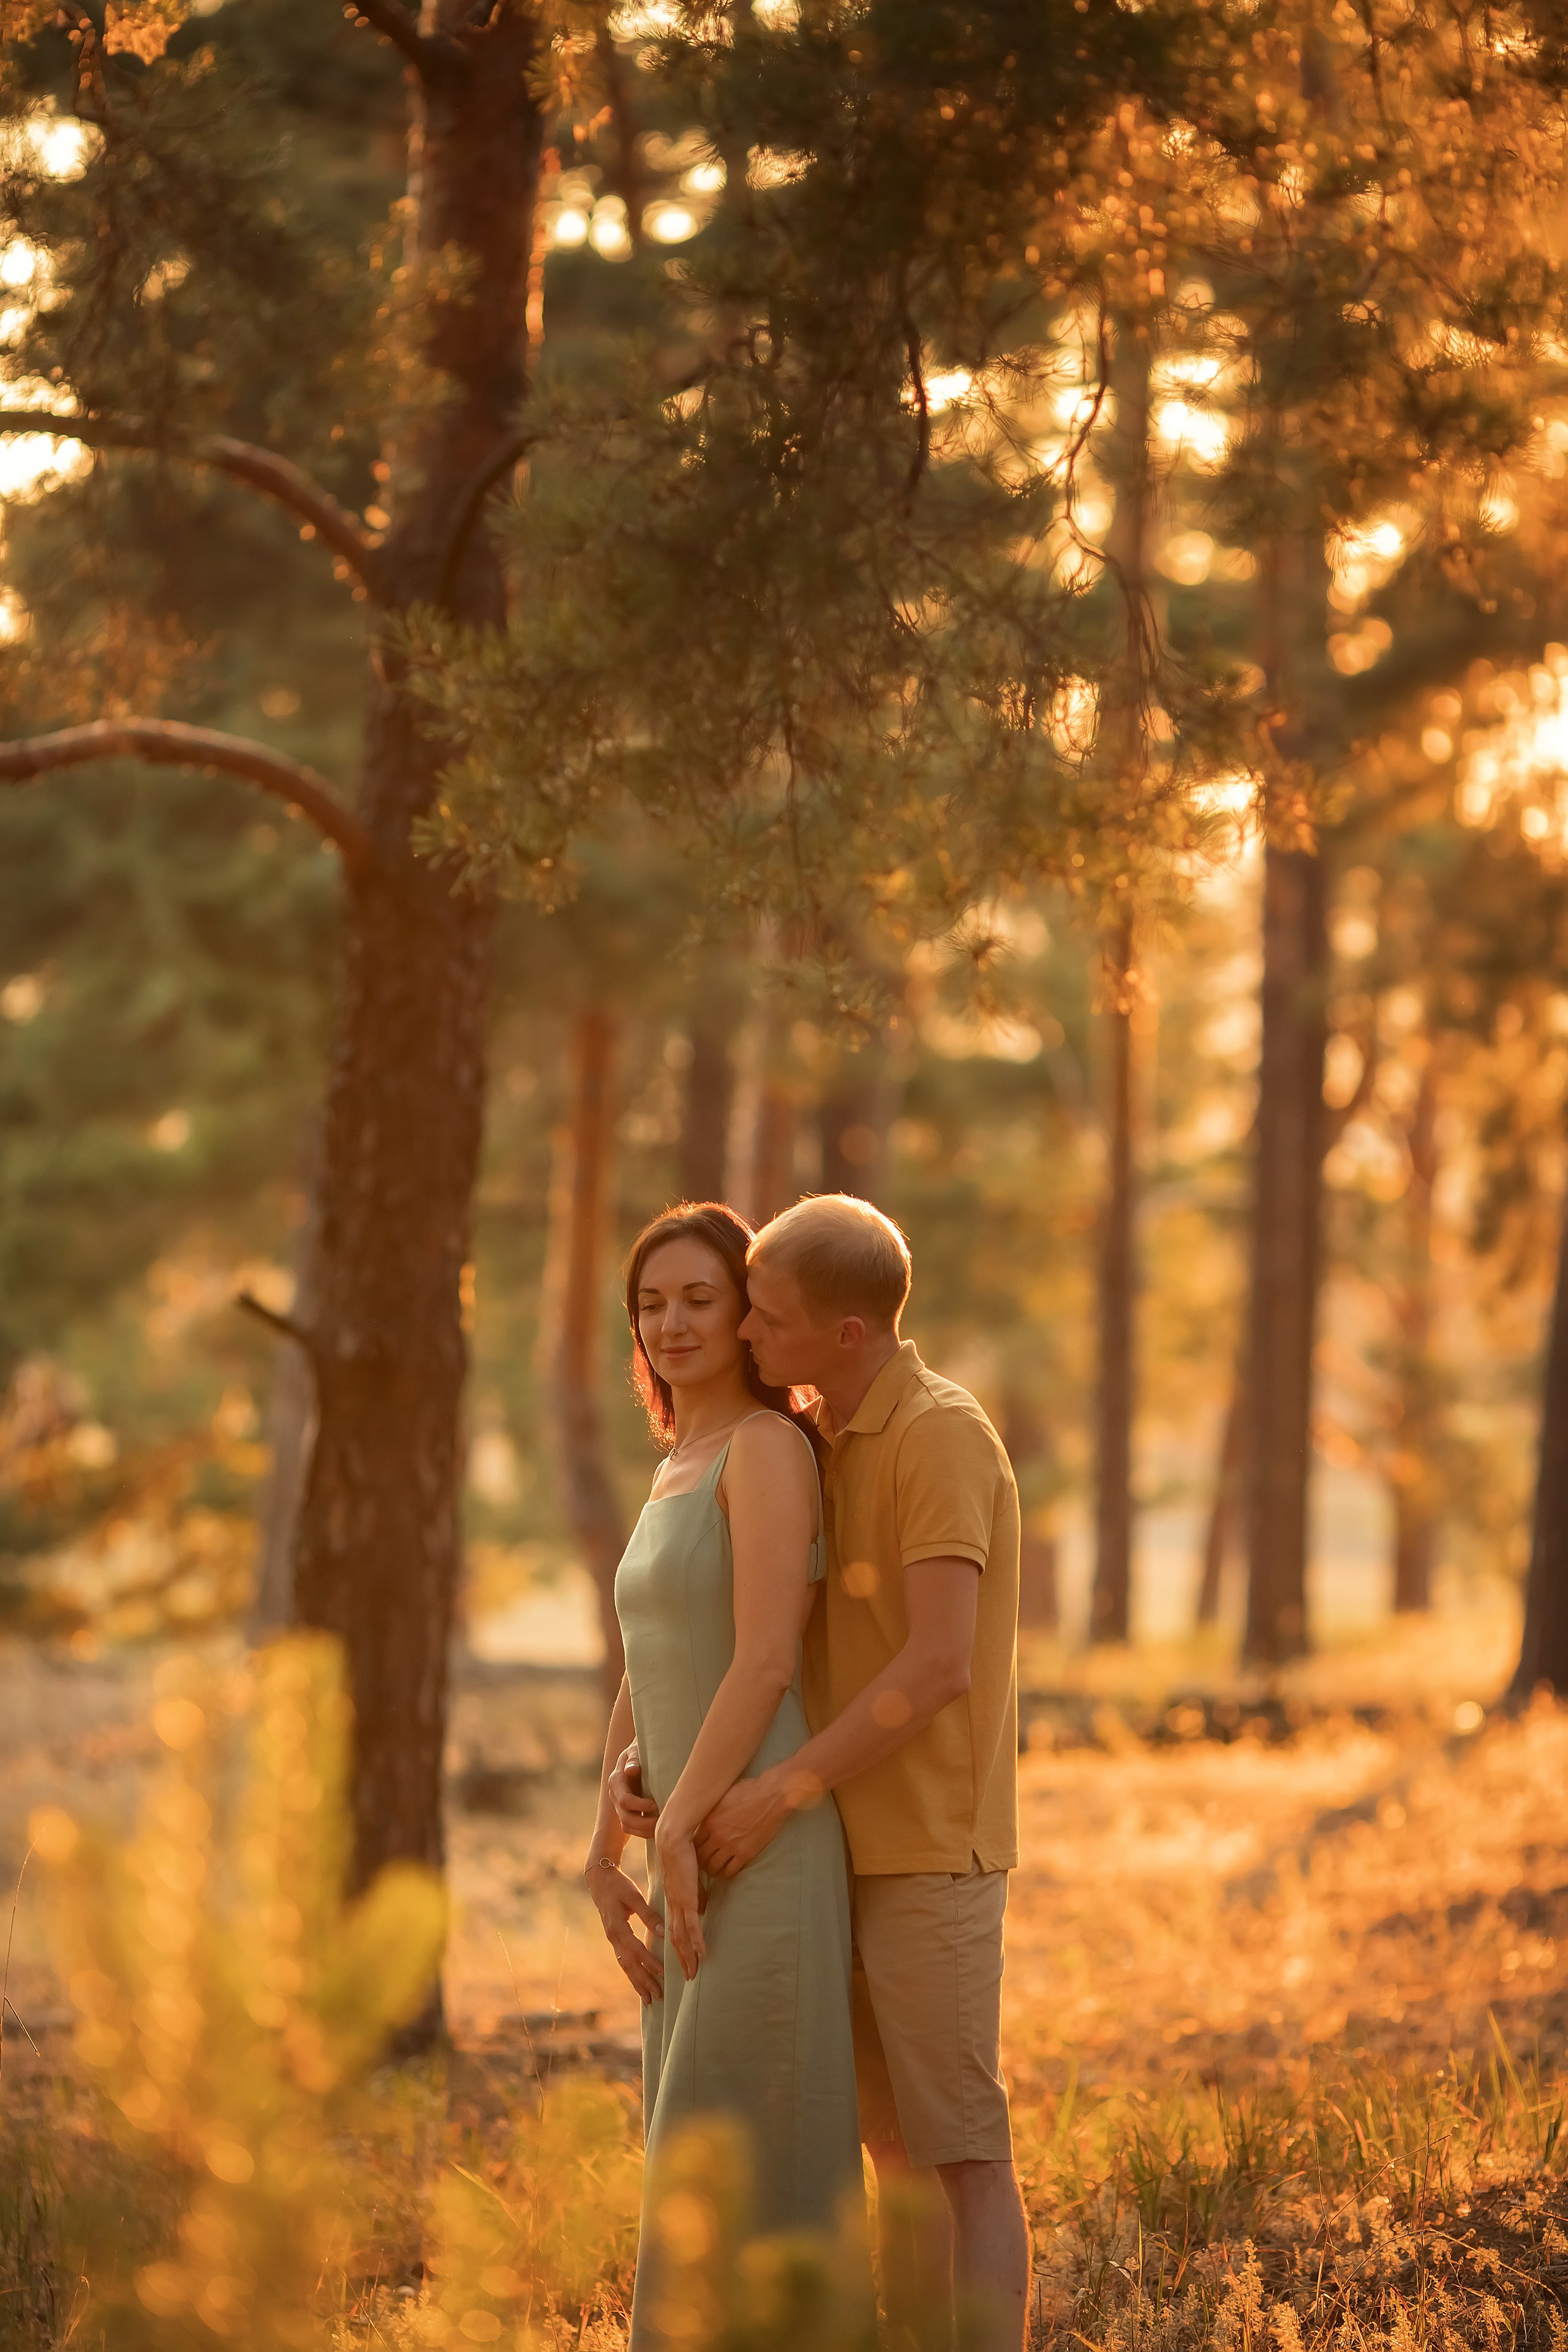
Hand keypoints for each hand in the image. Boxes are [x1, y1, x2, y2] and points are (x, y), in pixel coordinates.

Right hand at [584, 1859, 663, 2004]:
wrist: (599, 1880)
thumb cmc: (618, 1885)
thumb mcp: (634, 1896)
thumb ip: (648, 1914)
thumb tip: (663, 1931)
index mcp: (618, 1928)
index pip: (636, 1950)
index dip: (650, 1963)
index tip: (663, 1973)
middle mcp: (613, 1938)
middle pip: (629, 1965)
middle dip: (643, 1982)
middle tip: (657, 1997)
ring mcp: (612, 1940)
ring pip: (625, 1966)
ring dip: (637, 1983)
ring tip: (649, 1999)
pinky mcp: (614, 1938)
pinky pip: (623, 1960)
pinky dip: (631, 1974)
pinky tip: (639, 1982)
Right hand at [611, 1741, 659, 1840]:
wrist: (640, 1754)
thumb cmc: (641, 1750)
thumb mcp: (637, 1749)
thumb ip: (634, 1758)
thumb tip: (631, 1770)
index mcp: (616, 1780)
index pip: (625, 1800)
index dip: (640, 1806)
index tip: (656, 1804)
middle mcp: (615, 1795)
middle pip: (625, 1818)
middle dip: (644, 1823)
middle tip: (661, 1822)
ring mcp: (619, 1805)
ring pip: (627, 1826)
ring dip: (644, 1831)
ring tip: (661, 1829)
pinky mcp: (627, 1811)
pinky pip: (631, 1828)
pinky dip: (643, 1832)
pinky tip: (657, 1829)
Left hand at [655, 1826, 705, 1981]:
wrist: (672, 1838)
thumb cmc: (682, 1852)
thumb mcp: (690, 1877)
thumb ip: (695, 1893)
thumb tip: (702, 1907)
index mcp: (673, 1900)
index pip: (675, 1929)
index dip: (678, 1947)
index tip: (683, 1960)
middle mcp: (673, 1906)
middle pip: (676, 1939)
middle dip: (682, 1959)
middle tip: (689, 1976)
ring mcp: (680, 1904)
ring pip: (682, 1937)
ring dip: (688, 1956)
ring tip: (693, 1972)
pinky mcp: (687, 1899)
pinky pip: (692, 1925)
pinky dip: (696, 1941)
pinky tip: (701, 1954)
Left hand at [693, 1770, 797, 1878]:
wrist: (772, 1796)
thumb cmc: (749, 1790)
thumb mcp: (723, 1796)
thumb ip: (712, 1810)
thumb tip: (704, 1817)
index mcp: (709, 1820)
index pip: (693, 1842)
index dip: (693, 1848)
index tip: (695, 1850)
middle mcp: (717, 1835)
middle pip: (700, 1857)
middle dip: (700, 1862)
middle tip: (703, 1863)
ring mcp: (731, 1846)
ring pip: (713, 1867)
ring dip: (712, 1870)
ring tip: (714, 1870)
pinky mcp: (745, 1853)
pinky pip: (730, 1871)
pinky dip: (726, 1873)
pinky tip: (727, 1871)